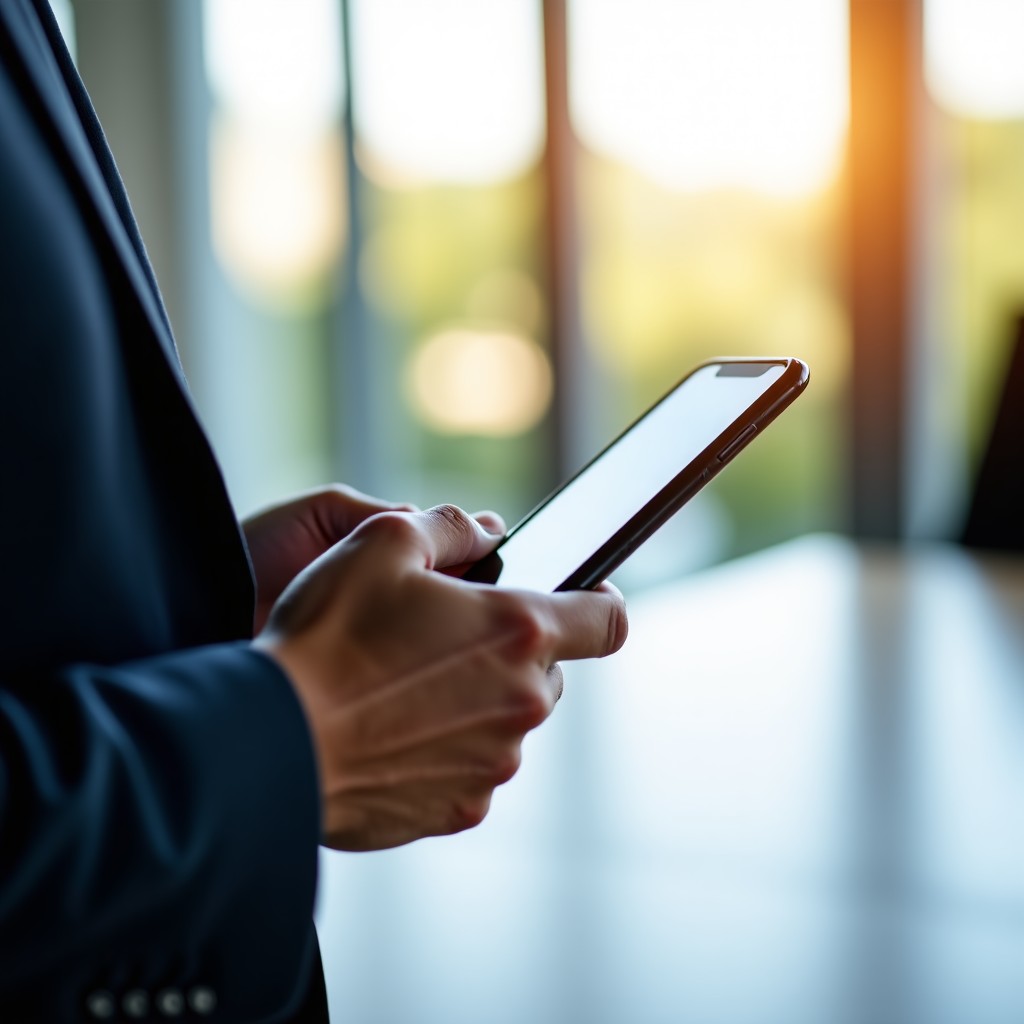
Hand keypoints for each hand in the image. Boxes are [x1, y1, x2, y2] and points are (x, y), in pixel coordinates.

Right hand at [254, 505, 626, 850]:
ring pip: (504, 722)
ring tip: (403, 689)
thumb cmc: (327, 635)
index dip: (600, 603)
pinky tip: (391, 734)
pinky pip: (470, 770)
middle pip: (545, 673)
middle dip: (509, 653)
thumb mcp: (382, 540)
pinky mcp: (458, 809)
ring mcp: (492, 764)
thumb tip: (485, 530)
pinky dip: (444, 750)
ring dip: (474, 702)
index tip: (587, 600)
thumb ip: (449, 528)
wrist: (271, 739)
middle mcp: (520, 704)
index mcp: (517, 632)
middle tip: (444, 640)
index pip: (606, 621)